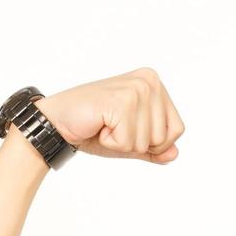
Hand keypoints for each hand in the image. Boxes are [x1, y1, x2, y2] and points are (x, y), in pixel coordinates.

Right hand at [34, 67, 184, 163]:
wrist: (58, 122)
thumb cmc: (93, 128)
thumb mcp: (130, 141)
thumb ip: (154, 148)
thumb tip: (174, 154)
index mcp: (154, 83)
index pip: (178, 129)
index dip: (154, 142)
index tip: (127, 127)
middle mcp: (149, 81)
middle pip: (164, 137)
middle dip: (136, 143)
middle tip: (112, 126)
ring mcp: (136, 89)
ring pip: (146, 141)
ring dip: (122, 143)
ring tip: (105, 125)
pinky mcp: (121, 101)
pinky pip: (127, 142)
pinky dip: (110, 143)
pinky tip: (98, 125)